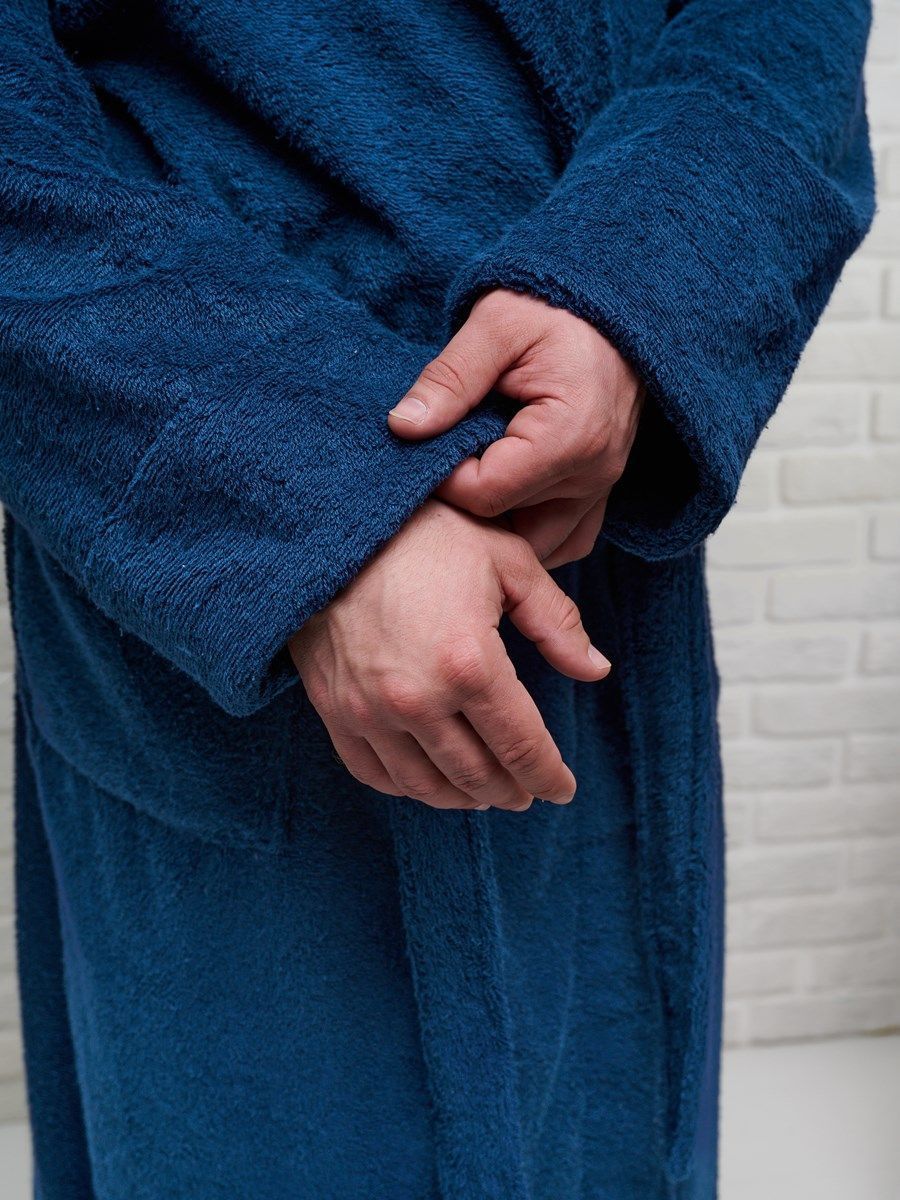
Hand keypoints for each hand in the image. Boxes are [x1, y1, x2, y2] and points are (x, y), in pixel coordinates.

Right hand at [289, 499, 609, 810]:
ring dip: (462, 798)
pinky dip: (406, 788)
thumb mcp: (506, 561)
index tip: (562, 789)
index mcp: (469, 664)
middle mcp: (418, 699)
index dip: (548, 776)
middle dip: (510, 791)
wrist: (329, 525)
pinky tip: (427, 781)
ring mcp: (369, 710)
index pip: (521, 746)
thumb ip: (556, 621)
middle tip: (526, 792)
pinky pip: (372, 772)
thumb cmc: (425, 534)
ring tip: (484, 794)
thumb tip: (596, 670)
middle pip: (476, 775)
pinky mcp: (333, 709)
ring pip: (425, 785)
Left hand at [388, 290, 642, 567]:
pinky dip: (529, 532)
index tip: (429, 442)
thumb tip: (402, 427)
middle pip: (506, 523)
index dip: (443, 477)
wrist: (613, 309)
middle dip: (465, 502)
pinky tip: (500, 505)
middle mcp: (594, 473)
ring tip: (468, 479)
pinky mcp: (601, 491)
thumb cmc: (555, 309)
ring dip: (496, 526)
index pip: (485, 494)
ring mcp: (602, 488)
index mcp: (570, 436)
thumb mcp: (495, 325)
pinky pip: (566, 540)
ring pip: (536, 545)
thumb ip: (449, 378)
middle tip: (441, 458)